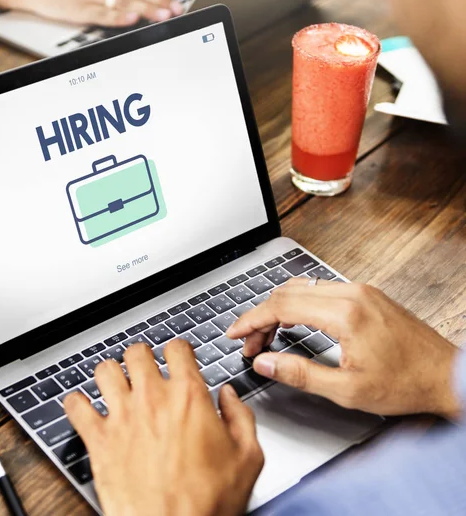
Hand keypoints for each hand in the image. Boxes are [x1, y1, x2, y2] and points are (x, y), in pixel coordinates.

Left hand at [64, 340, 263, 515]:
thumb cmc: (208, 503)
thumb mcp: (248, 458)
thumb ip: (240, 418)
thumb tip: (228, 397)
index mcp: (188, 397)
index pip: (177, 348)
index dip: (178, 349)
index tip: (177, 356)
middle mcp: (152, 398)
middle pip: (137, 352)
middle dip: (142, 356)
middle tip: (145, 367)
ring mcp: (122, 416)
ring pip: (105, 370)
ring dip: (110, 373)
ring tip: (116, 383)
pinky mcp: (98, 440)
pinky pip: (75, 406)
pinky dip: (76, 402)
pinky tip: (84, 406)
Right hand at [227, 279, 461, 419]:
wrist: (446, 375)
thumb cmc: (406, 383)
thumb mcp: (347, 390)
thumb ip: (299, 374)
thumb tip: (265, 362)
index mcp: (345, 314)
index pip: (281, 306)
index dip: (251, 320)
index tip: (234, 333)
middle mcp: (351, 293)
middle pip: (287, 293)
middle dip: (260, 317)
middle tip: (248, 342)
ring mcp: (359, 290)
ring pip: (301, 288)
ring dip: (278, 309)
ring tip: (265, 335)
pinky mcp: (364, 294)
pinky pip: (319, 290)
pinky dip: (297, 304)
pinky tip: (292, 320)